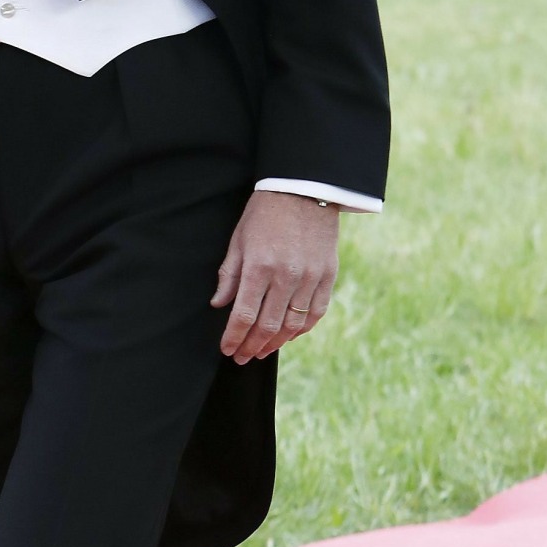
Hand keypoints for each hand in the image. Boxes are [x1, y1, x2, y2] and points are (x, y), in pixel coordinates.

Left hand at [210, 190, 340, 363]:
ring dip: (275, 343)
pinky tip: (289, 336)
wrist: (304, 190)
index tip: (227, 349)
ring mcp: (311, 277)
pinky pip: (316, 312)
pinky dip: (302, 329)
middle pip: (268, 326)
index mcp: (259, 267)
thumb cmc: (265, 214)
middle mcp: (287, 276)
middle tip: (242, 357)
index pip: (244, 315)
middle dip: (252, 346)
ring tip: (262, 350)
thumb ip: (229, 275)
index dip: (234, 337)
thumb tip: (219, 304)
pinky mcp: (328, 275)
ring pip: (293, 325)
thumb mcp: (239, 240)